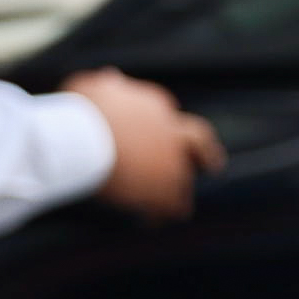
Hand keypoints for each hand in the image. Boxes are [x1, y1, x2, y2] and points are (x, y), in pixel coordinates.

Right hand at [69, 69, 222, 218]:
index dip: (164, 131)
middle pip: (199, 142)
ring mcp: (170, 164)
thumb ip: (106, 85)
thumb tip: (111, 77)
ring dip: (178, 193)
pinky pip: (171, 207)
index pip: (169, 119)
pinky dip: (162, 214)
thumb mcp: (92, 88)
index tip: (156, 139)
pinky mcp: (163, 190)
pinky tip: (153, 221)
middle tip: (215, 165)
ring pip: (183, 181)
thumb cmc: (84, 111)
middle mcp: (171, 133)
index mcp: (156, 106)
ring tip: (177, 209)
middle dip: (208, 154)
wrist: (87, 139)